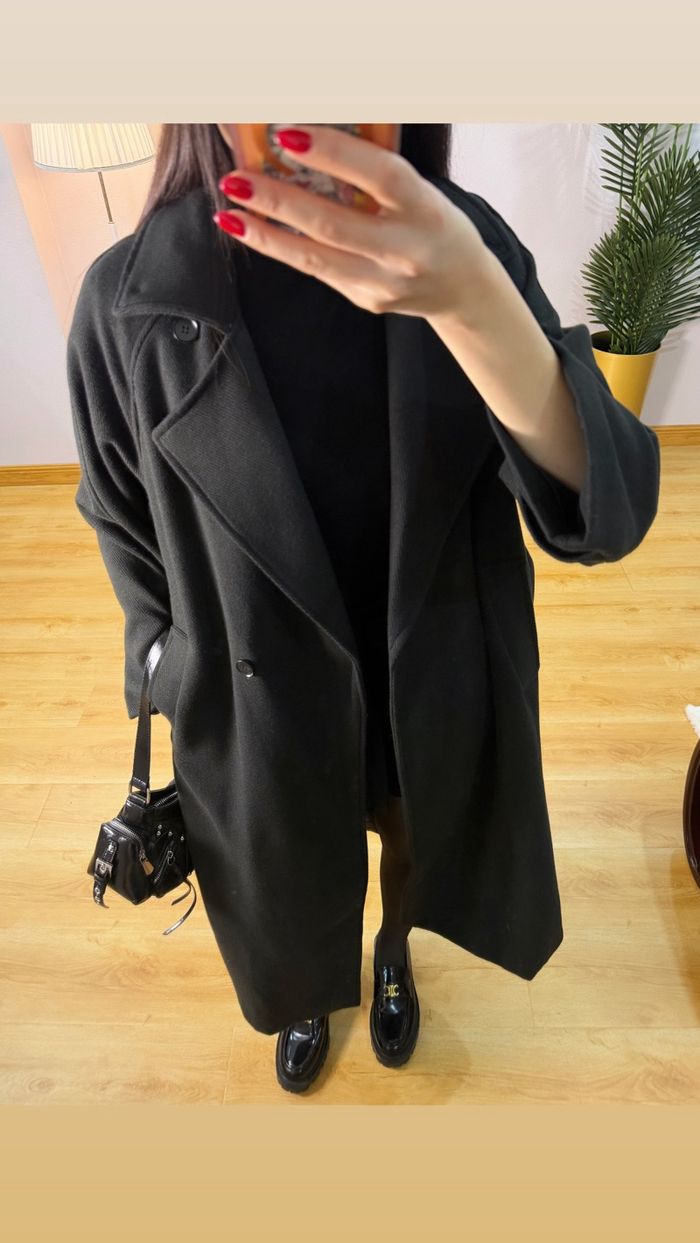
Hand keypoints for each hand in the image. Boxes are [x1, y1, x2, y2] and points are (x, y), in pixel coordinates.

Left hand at [213, 124, 493, 320]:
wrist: (462, 289)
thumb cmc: (435, 224)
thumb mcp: (422, 192)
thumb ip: (375, 176)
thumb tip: (306, 144)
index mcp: (427, 210)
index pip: (379, 176)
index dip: (335, 154)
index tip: (289, 136)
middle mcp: (406, 250)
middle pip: (334, 224)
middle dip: (280, 200)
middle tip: (238, 178)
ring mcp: (384, 282)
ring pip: (315, 258)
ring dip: (267, 233)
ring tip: (229, 210)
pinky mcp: (366, 300)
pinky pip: (316, 271)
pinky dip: (280, 249)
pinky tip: (251, 230)